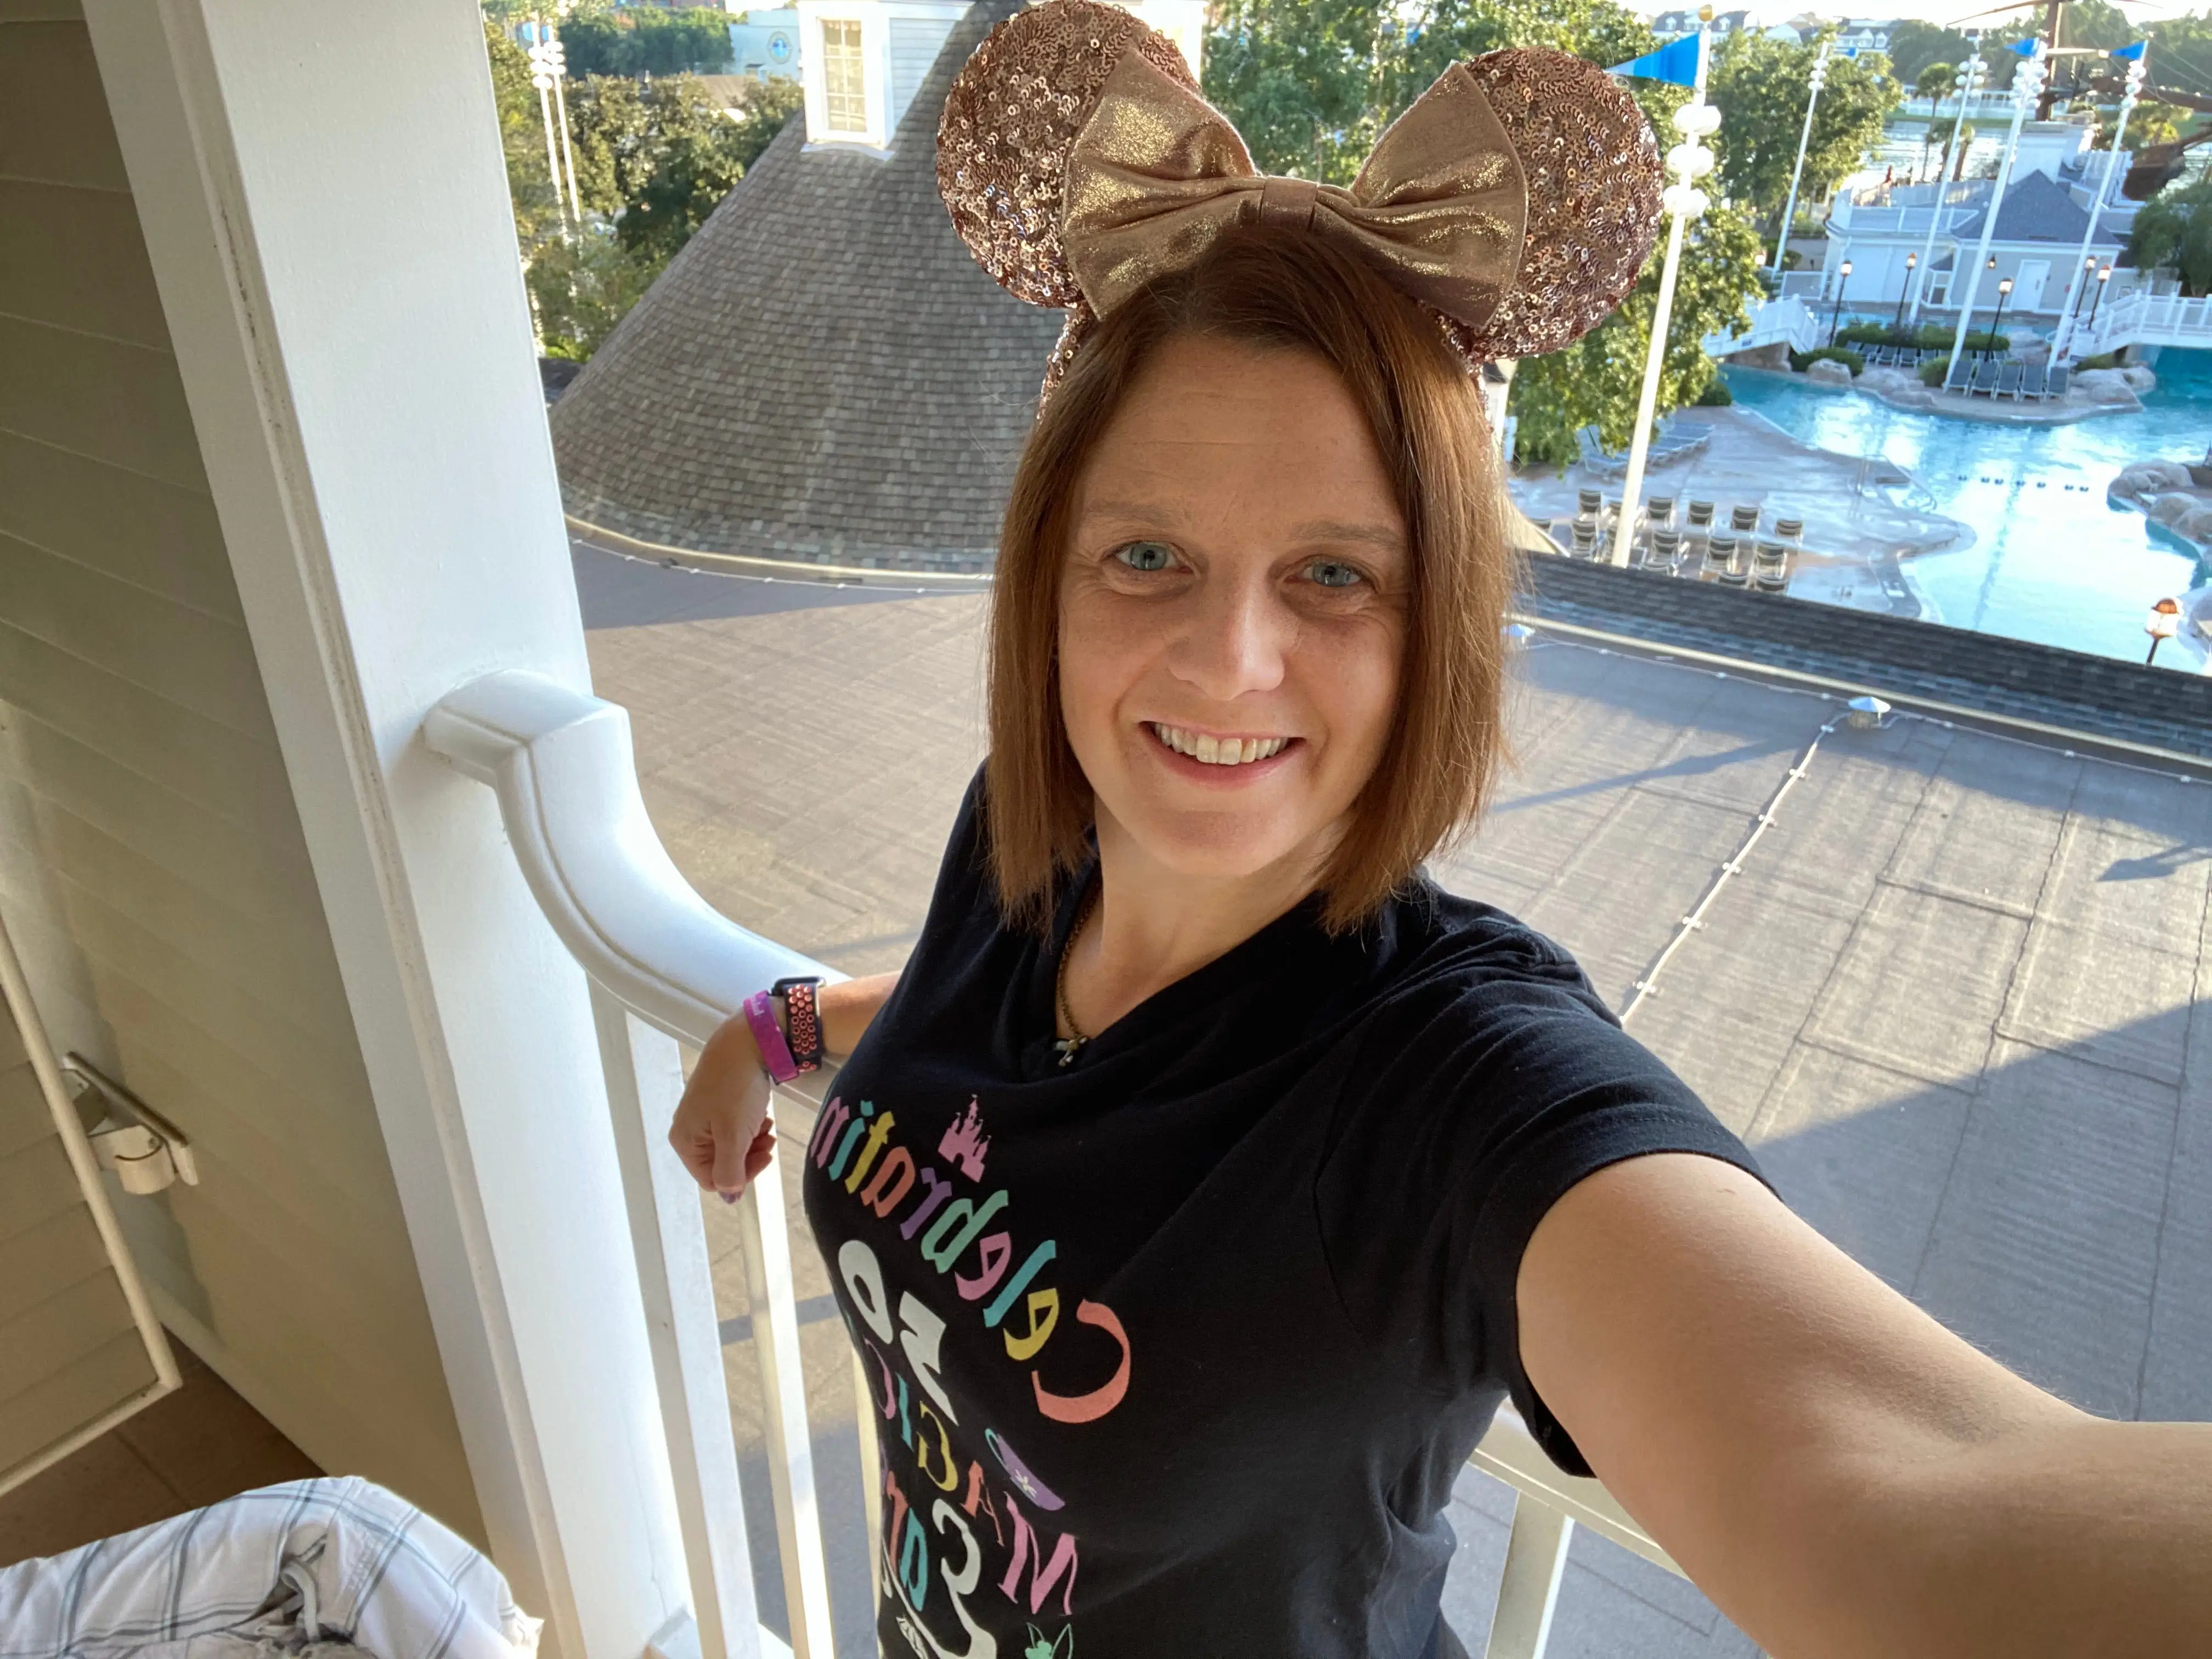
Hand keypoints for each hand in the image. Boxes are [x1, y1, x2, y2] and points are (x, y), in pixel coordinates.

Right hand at [669, 1014, 777, 1200]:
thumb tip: (729, 1198)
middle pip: (722, 1162)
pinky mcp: (717, 1101)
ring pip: (730, 1145)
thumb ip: (730, 1171)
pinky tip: (761, 1115)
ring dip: (752, 1140)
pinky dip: (749, 1125)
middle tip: (768, 1140)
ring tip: (766, 1125)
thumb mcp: (733, 1136)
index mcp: (685, 1141)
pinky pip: (733, 1126)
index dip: (741, 1174)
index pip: (713, 1179)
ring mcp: (702, 1115)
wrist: (746, 1041)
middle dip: (748, 1155)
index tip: (764, 1157)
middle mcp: (688, 1130)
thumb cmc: (736, 1089)